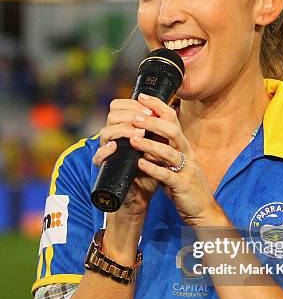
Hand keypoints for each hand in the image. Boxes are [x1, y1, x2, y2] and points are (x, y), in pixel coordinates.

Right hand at [92, 96, 162, 217]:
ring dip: (122, 130)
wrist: (143, 194)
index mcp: (123, 128)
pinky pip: (98, 156)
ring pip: (105, 132)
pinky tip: (114, 147)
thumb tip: (168, 111)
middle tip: (146, 120)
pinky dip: (105, 150)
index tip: (150, 110)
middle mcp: (113, 137)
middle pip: (112, 115)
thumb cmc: (150, 168)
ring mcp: (107, 151)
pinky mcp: (104, 167)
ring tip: (139, 134)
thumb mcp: (157, 147)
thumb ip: (158, 130)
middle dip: (131, 114)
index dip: (133, 104)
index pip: (120, 106)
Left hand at [129, 93, 219, 226]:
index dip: (158, 106)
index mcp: (183, 147)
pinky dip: (153, 169)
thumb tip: (141, 136)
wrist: (201, 211)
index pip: (173, 120)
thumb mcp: (173, 164)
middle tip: (135, 118)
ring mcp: (186, 170)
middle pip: (173, 131)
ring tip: (133, 140)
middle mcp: (187, 154)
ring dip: (150, 145)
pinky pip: (167, 175)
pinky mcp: (182, 186)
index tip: (141, 97)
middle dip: (153, 123)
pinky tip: (140, 164)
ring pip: (169, 152)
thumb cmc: (184, 186)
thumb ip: (161, 151)